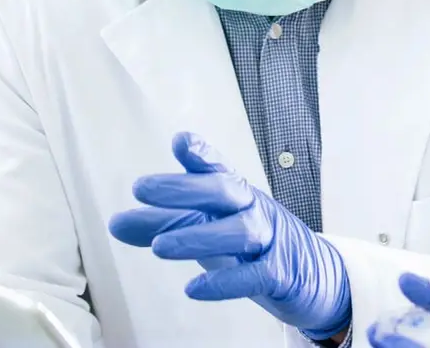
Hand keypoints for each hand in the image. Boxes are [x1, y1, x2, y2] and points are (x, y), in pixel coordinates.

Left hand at [107, 132, 351, 339]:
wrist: (312, 274)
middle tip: (142, 188)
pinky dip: (225, 283)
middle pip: (224, 190)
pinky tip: (194, 288)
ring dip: (197, 237)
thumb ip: (160, 225)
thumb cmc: (250, 243)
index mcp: (234, 192)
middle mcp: (253, 208)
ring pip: (239, 231)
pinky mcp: (280, 273)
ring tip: (158, 247)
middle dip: (184, 188)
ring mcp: (270, 239)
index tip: (181, 141)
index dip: (201, 154)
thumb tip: (116, 224)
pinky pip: (255, 275)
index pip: (217, 168)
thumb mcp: (204, 228)